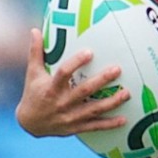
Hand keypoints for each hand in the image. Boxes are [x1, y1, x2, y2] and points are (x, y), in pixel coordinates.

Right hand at [14, 28, 128, 137]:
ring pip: (93, 110)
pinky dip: (109, 124)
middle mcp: (62, 103)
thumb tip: (35, 30)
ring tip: (127, 93)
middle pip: (84, 91)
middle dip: (102, 81)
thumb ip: (36, 52)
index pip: (64, 74)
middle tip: (117, 69)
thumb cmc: (33, 94)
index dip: (76, 63)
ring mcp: (70, 117)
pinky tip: (124, 119)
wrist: (30, 124)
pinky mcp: (76, 127)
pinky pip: (95, 126)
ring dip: (111, 102)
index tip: (90, 52)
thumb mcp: (33, 73)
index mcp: (51, 88)